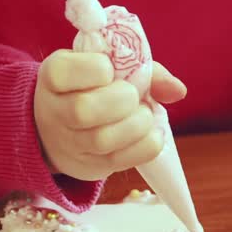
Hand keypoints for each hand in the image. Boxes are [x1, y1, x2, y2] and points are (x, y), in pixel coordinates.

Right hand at [34, 49, 186, 180]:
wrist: (64, 125)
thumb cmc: (92, 86)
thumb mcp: (106, 65)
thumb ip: (142, 67)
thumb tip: (177, 90)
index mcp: (54, 76)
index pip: (62, 72)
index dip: (95, 68)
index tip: (109, 68)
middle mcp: (53, 112)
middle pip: (83, 110)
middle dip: (122, 99)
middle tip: (133, 96)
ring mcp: (69, 144)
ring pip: (102, 139)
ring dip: (137, 124)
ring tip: (144, 114)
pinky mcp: (89, 167)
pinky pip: (122, 160)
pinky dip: (147, 145)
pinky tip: (151, 132)